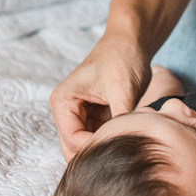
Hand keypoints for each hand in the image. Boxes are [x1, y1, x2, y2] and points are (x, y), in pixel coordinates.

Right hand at [49, 31, 150, 161]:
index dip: (94, 147)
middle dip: (95, 153)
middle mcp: (66, 110)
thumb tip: (124, 144)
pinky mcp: (95, 117)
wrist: (132, 41)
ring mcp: (80, 115)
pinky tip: (126, 138)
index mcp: (63, 101)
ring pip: (86, 146)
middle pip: (73, 148)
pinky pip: (98, 138)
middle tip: (121, 154)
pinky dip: (110, 141)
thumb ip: (119, 119)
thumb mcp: (122, 88)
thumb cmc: (123, 57)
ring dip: (103, 147)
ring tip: (126, 144)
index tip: (119, 146)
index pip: (72, 139)